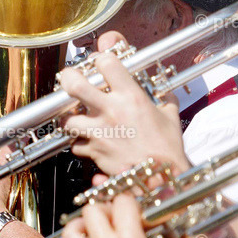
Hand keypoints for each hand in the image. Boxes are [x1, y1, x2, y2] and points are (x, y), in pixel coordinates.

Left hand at [59, 31, 190, 175]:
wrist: (163, 179)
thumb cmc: (168, 148)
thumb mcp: (170, 115)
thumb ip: (162, 96)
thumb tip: (162, 88)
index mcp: (131, 97)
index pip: (106, 62)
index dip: (100, 58)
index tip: (100, 63)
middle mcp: (111, 111)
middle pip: (74, 84)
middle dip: (68, 78)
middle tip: (71, 81)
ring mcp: (99, 132)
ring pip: (67, 118)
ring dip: (69, 118)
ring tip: (77, 117)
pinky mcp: (94, 151)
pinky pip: (75, 144)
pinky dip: (78, 143)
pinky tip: (87, 141)